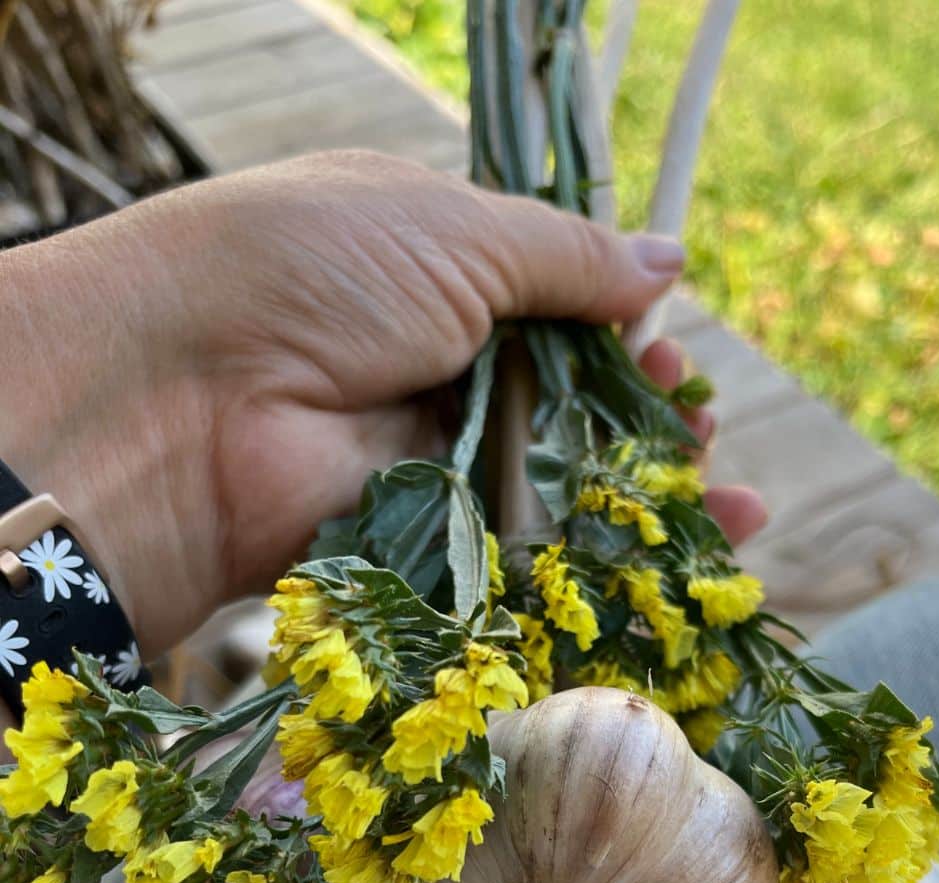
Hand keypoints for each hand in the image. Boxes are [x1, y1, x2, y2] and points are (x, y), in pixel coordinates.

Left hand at [0, 151, 759, 657]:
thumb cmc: (310, 275)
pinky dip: (595, 565)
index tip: (674, 363)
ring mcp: (431, 462)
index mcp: (439, 274)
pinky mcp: (424, 545)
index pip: (558, 313)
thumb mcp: (453, 231)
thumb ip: (566, 260)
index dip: (626, 341)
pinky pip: (521, 555)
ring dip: (644, 503)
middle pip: (570, 409)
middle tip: (702, 438)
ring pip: (559, 489)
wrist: (184, 398)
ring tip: (730, 509)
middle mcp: (437, 370)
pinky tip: (673, 570)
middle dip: (649, 428)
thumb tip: (668, 265)